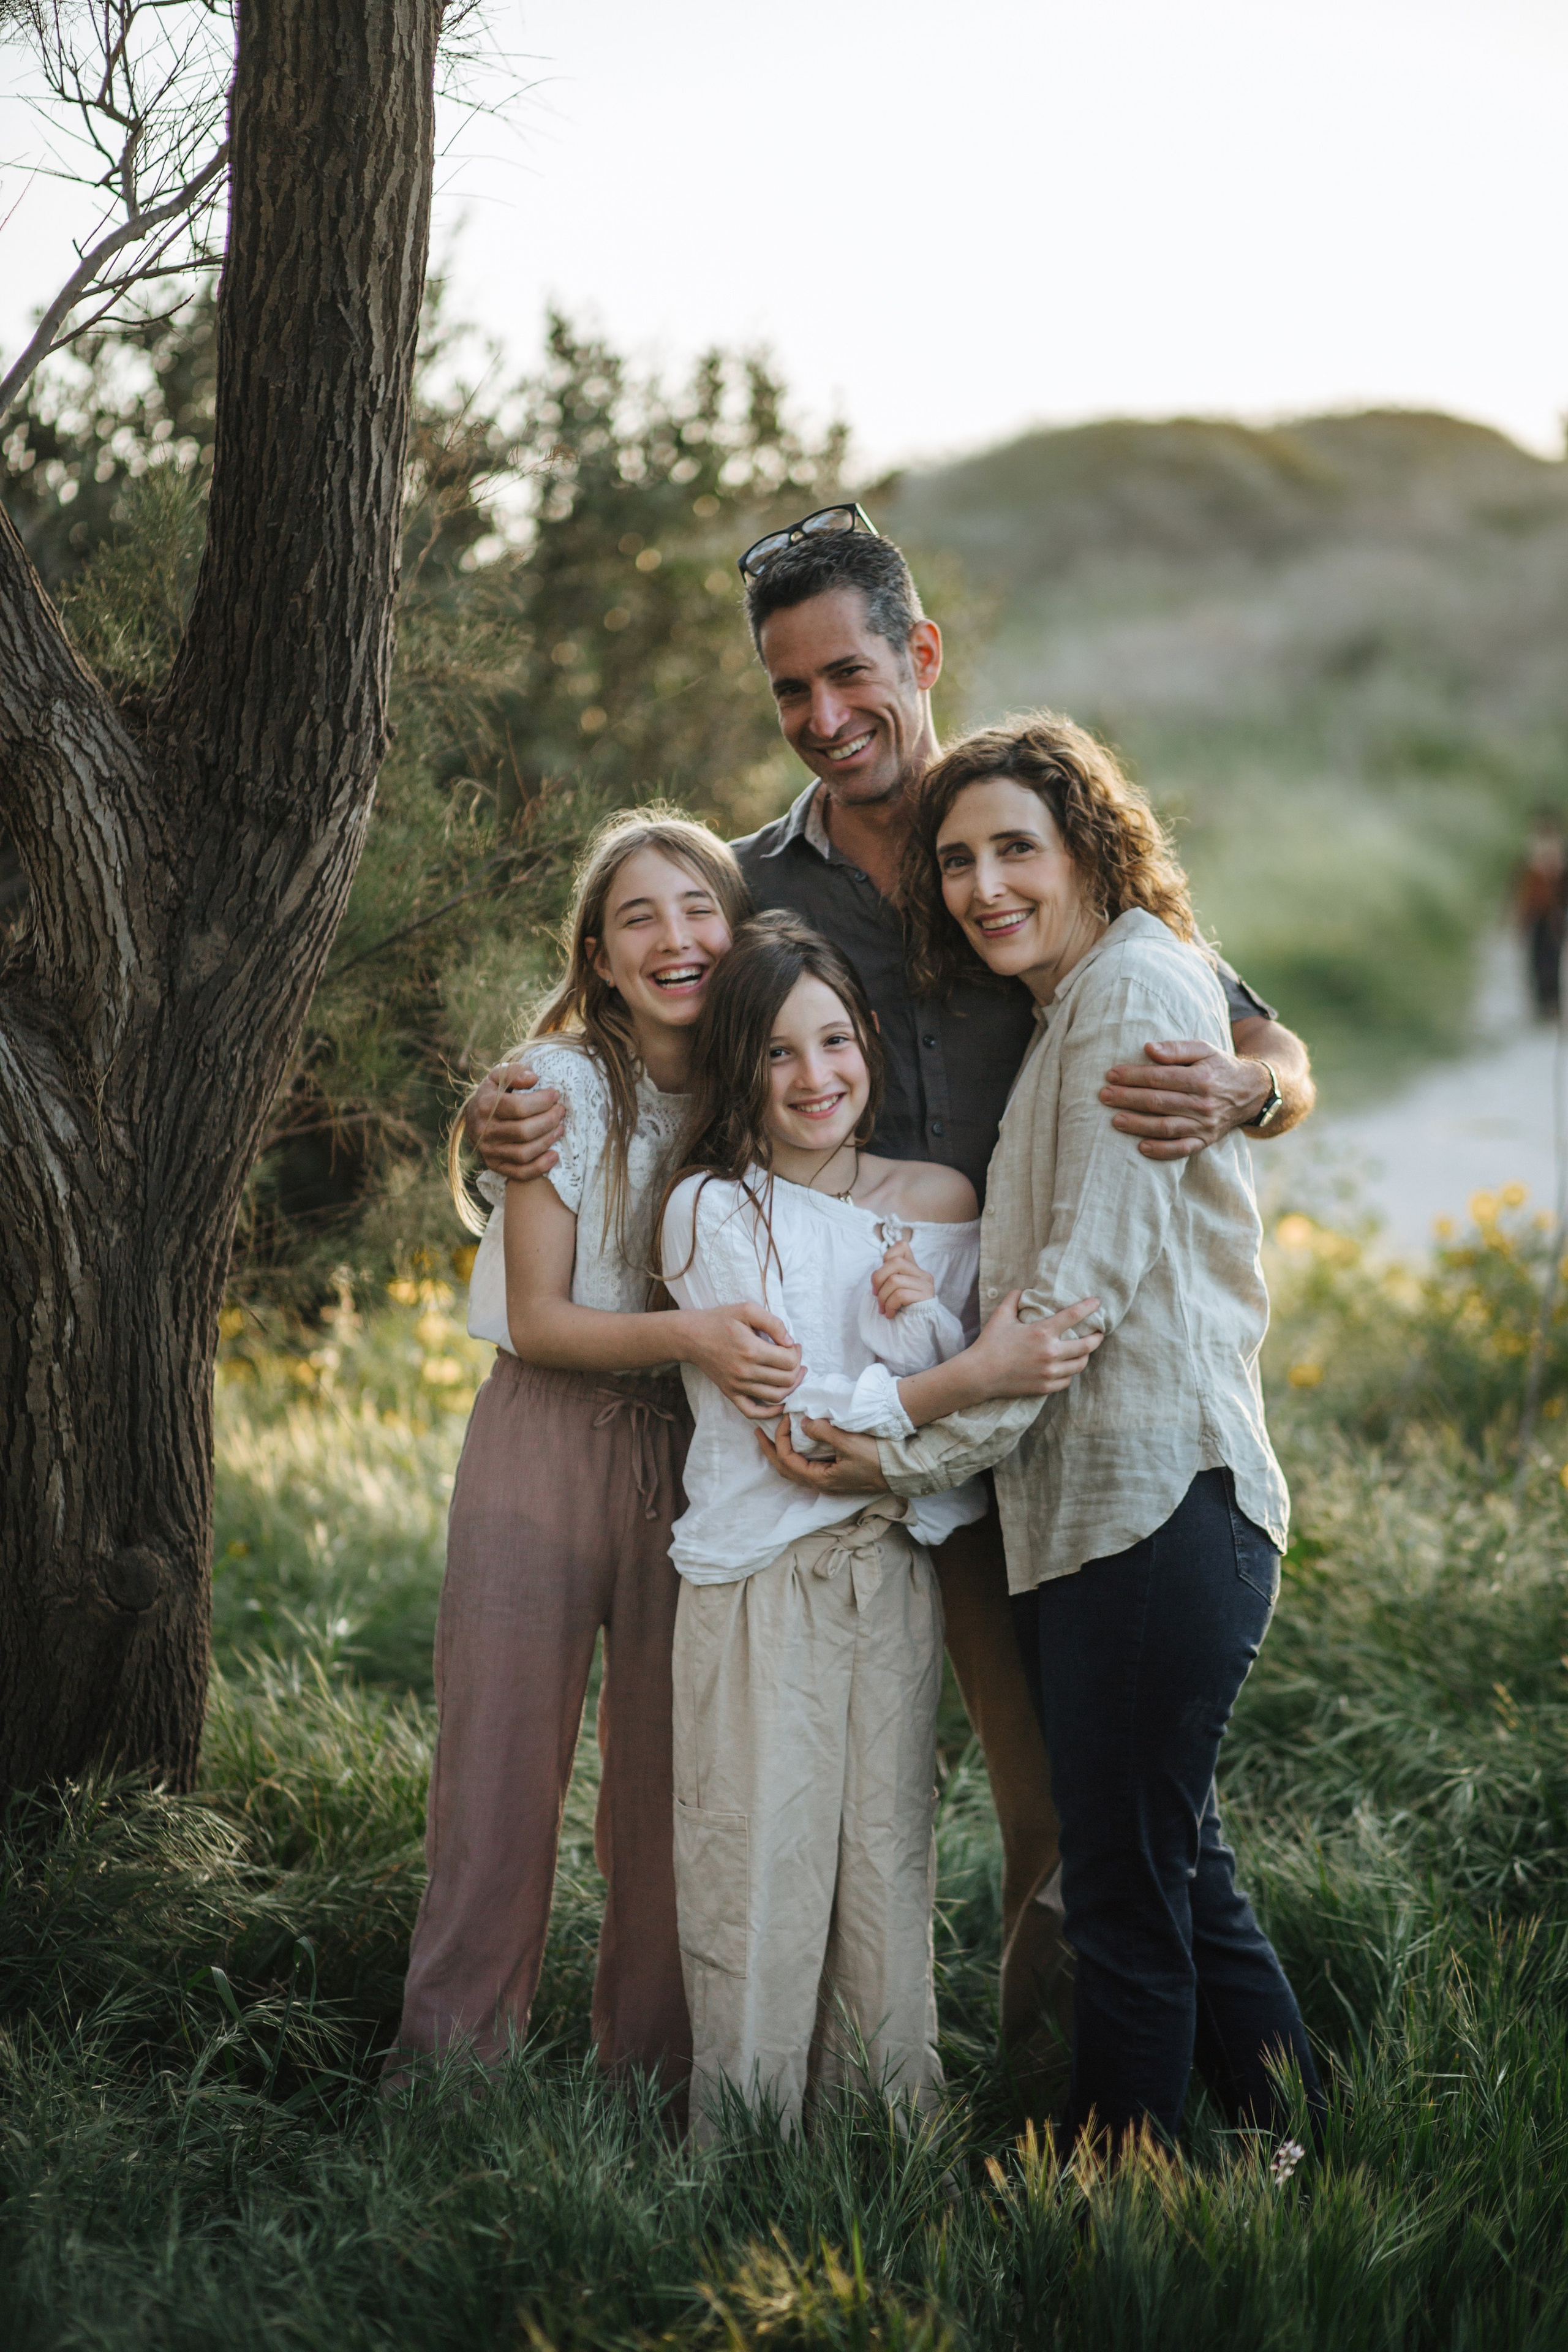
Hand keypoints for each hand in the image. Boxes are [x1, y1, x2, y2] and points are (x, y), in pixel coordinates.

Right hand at [464, 1061, 564, 1180]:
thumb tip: (534, 1078)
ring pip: (523, 1153)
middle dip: (549, 1121)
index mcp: (484, 1105)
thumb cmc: (493, 1094)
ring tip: (560, 1129)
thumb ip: (514, 1071)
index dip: (542, 1102)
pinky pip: (520, 1173)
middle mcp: (484, 1131)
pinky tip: (555, 1155)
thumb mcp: (498, 1076)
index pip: (518, 1107)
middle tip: (561, 1112)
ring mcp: (489, 1151)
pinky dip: (540, 1167)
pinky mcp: (495, 1165)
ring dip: (547, 1141)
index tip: (555, 1095)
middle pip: (523, 1132)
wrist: (473, 1118)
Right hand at [682, 1303, 803, 1420]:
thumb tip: (790, 1342)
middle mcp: (745, 1372)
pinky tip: (780, 1403)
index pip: (789, 1361)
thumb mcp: (747, 1310)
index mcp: (751, 1350)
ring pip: (776, 1397)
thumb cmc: (720, 1321)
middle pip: (786, 1380)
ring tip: (792, 1374)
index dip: (796, 1353)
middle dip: (797, 1368)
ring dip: (791, 1387)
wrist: (691, 1336)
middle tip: (794, 1357)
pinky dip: (770, 1412)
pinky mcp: (730, 1394)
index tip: (792, 1345)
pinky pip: (753, 1412)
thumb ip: (773, 1323)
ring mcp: (737, 1386)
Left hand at [757, 1416, 889, 1492]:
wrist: (900, 1472)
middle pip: (784, 1469)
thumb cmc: (876, 1458)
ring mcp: (827, 1481)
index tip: (786, 1418)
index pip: (787, 1460)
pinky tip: (798, 1443)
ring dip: (782, 1453)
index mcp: (819, 1478)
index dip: (780, 1438)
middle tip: (758, 1433)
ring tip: (774, 1437)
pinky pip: (806, 1466)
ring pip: (794, 1469)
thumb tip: (803, 1423)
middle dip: (770, 1450)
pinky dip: (796, 1454)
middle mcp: (820, 1483)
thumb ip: (823, 1432)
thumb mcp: (849, 1443)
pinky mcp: (835, 1476)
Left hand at [870, 1237, 934, 1319]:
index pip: (902, 1246)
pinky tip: (890, 1314)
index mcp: (914, 1269)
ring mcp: (926, 1285)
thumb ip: (889, 1277)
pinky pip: (900, 1295)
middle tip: (875, 1295)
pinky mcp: (925, 1297)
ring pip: (894, 1280)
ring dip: (882, 1297)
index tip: (882, 1277)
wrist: (917, 1329)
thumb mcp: (894, 1290)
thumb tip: (876, 1277)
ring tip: (883, 1308)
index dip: (887, 1256)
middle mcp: (923, 1274)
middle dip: (878, 1279)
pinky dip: (890, 1306)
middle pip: (894, 1262)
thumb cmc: (902, 1309)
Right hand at [966, 1292, 1102, 1398]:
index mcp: (1042, 1332)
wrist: (980, 1374)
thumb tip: (1024, 1289)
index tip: (1097, 1303)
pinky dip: (1069, 1373)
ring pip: (1079, 1365)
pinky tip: (1067, 1368)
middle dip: (1097, 1338)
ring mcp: (1049, 1372)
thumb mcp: (1001, 1315)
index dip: (1089, 1307)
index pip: (1074, 1315)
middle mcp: (1050, 1353)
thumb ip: (1014, 1298)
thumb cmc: (990, 1343)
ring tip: (1085, 1351)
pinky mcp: (1045, 1387)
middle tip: (1099, 1333)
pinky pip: (1067, 1381)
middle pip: (1086, 1345)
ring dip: (1085, 1356)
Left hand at [1099, 1040, 1269, 1160]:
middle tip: (1104, 1096)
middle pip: (1159, 1102)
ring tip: (1115, 1120)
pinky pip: (1182, 1149)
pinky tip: (1141, 1148)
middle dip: (1129, 1099)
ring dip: (1138, 1125)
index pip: (1160, 1077)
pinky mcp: (1205, 1140)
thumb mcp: (1204, 1049)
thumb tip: (1148, 1049)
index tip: (1111, 1074)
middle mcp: (1203, 1103)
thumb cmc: (1218, 1066)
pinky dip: (1162, 1151)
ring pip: (1167, 1127)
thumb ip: (1177, 1048)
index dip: (1133, 1076)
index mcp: (1202, 1078)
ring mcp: (1205, 1125)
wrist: (1251, 1091)